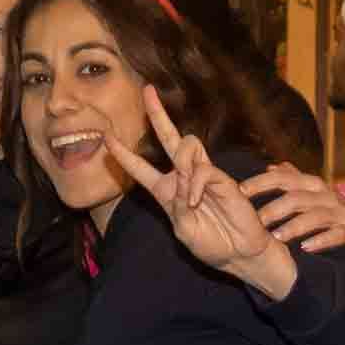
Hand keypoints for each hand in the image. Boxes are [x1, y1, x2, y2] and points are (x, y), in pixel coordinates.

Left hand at [108, 85, 296, 297]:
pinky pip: (202, 169)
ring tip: (187, 192)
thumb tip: (181, 178)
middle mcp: (183, 177)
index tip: (107, 137)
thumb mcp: (184, 231)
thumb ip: (177, 207)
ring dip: (182, 162)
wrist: (238, 254)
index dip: (123, 154)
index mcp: (167, 192)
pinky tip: (196, 201)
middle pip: (169, 137)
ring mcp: (203, 175)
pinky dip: (195, 184)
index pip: (140, 168)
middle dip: (157, 114)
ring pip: (187, 144)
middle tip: (147, 90)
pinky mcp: (221, 178)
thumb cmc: (212, 244)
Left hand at [240, 164, 344, 253]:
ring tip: (276, 238)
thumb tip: (270, 167)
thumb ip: (291, 178)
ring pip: (315, 217)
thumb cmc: (325, 206)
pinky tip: (305, 248)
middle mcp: (324, 195)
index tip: (240, 192)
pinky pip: (335, 235)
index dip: (261, 183)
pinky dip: (320, 241)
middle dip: (274, 210)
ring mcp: (338, 212)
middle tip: (255, 223)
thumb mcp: (309, 190)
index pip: (283, 178)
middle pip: (296, 198)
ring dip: (294, 227)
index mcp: (311, 183)